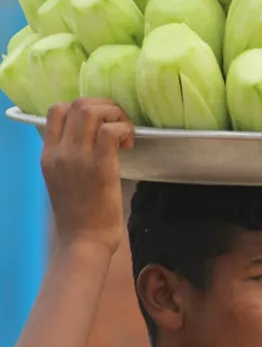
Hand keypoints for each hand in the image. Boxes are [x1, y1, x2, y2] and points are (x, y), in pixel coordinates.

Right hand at [41, 99, 134, 255]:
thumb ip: (70, 156)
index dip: (82, 106)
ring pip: (92, 111)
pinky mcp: (100, 167)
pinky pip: (111, 130)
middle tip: (118, 124)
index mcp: (48, 154)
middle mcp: (60, 152)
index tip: (99, 122)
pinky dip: (124, 129)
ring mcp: (78, 158)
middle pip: (78, 104)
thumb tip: (94, 135)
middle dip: (104, 106)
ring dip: (115, 115)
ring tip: (124, 134)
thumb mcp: (63, 179)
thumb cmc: (79, 214)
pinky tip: (128, 145)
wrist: (83, 241)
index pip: (56, 110)